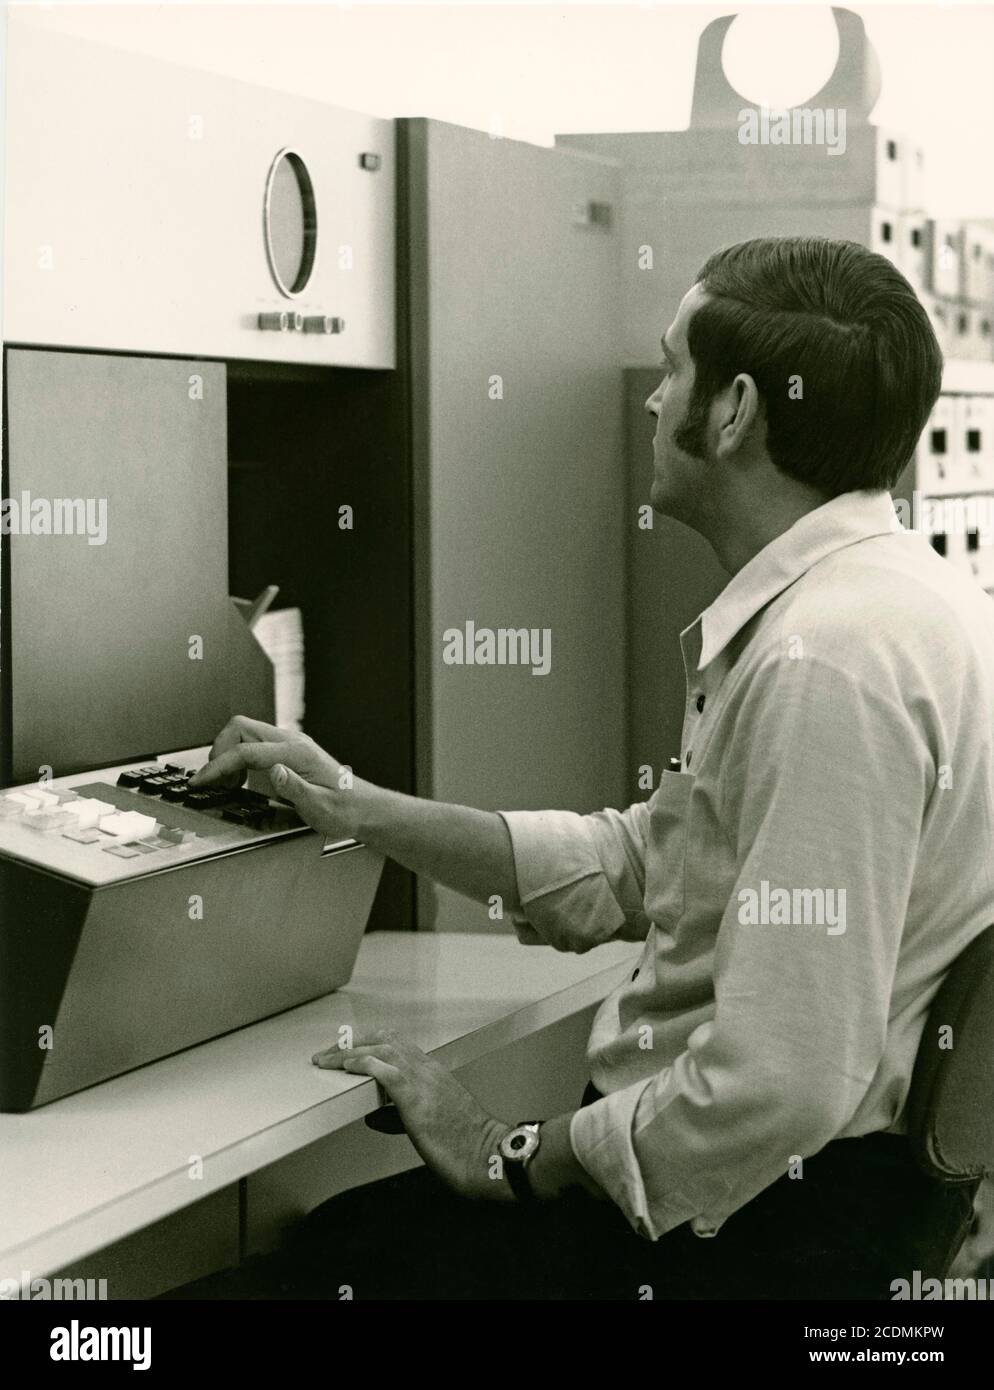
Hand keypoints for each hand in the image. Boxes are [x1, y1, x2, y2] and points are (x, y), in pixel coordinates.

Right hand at [190, 715, 360, 840]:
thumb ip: (296, 789)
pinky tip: (239, 781)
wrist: (361, 807)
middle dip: (219, 751)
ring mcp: (288, 745)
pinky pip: (253, 744)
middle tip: (213, 780)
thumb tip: (275, 772)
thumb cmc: (344, 809)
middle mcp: (292, 742)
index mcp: (297, 754)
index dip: (219, 765)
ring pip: (244, 732)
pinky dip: (238, 759)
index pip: (246, 750)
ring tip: (225, 784)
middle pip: (240, 727)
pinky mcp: (285, 753)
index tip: (202, 781)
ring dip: (227, 754)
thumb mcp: (320, 808)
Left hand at [313, 1031, 515, 1201]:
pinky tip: (347, 1067)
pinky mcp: (418, 1099)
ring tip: (327, 1059)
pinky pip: (386, 1072)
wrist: (492, 1156)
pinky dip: (363, 1064)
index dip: (368, 1044)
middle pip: (385, 1040)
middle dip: (353, 1043)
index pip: (396, 1045)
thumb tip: (375, 1117)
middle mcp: (429, 1071)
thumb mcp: (432, 1124)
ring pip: (382, 1049)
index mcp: (435, 1074)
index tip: (346, 1051)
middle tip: (329, 1053)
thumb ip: (402, 1117)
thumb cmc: (468, 1146)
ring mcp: (424, 1082)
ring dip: (349, 1052)